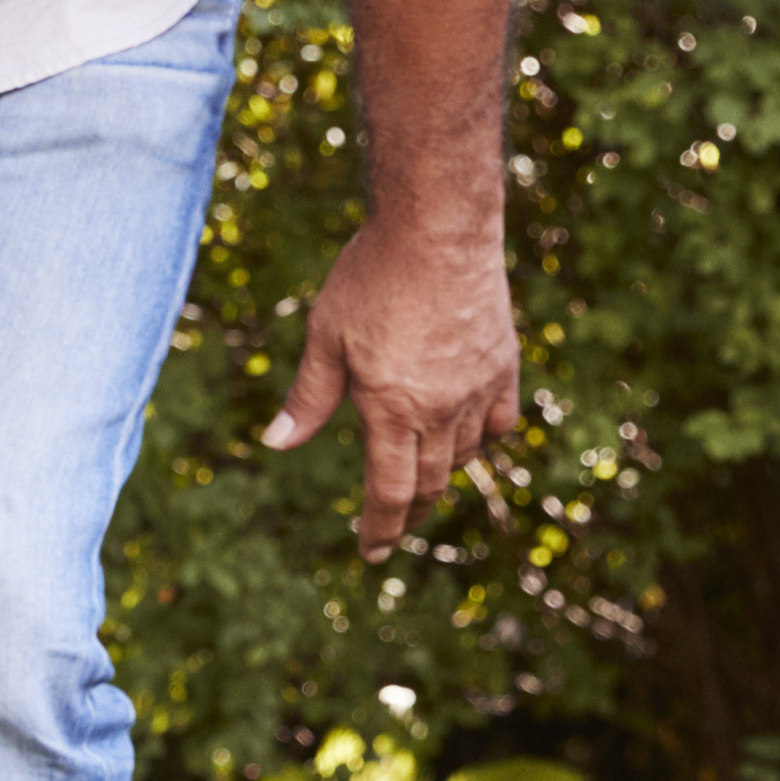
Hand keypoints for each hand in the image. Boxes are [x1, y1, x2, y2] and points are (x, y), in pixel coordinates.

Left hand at [263, 217, 520, 559]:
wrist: (438, 228)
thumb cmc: (371, 277)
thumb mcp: (324, 338)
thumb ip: (307, 398)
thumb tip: (276, 444)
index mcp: (391, 409)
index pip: (390, 493)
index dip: (380, 530)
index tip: (371, 553)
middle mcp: (440, 409)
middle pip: (430, 483)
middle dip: (408, 511)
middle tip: (391, 525)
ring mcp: (477, 387)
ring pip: (463, 455)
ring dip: (440, 473)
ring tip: (420, 479)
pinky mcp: (503, 362)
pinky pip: (498, 422)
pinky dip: (480, 438)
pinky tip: (464, 436)